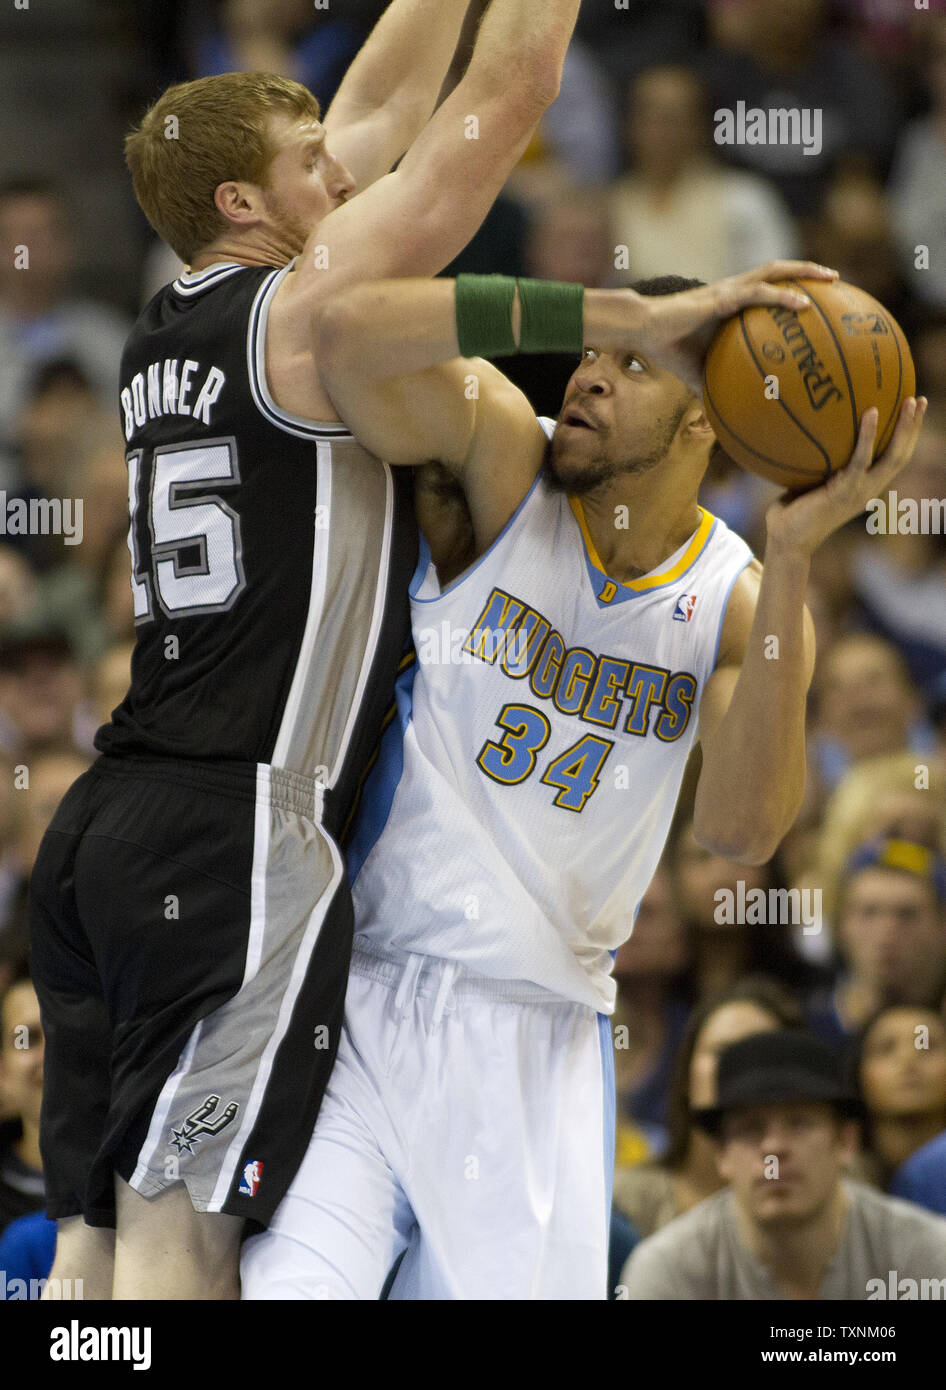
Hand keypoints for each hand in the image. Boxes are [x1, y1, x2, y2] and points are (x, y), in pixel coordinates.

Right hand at [635, 261, 838, 394]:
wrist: (643, 330)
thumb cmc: (667, 348)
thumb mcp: (697, 373)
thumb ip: (715, 387)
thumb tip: (725, 418)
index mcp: (731, 302)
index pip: (768, 287)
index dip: (793, 286)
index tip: (819, 296)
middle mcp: (735, 289)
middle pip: (779, 271)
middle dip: (808, 272)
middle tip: (836, 279)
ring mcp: (729, 290)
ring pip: (774, 271)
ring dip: (804, 272)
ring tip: (831, 278)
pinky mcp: (721, 296)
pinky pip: (759, 293)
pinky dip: (782, 297)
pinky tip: (802, 305)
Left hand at [764, 397, 927, 557]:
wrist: (786, 539)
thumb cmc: (792, 511)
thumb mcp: (810, 481)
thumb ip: (818, 461)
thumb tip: (808, 430)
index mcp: (865, 487)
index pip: (893, 459)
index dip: (906, 436)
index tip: (912, 411)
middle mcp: (868, 490)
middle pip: (901, 455)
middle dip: (913, 427)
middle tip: (919, 399)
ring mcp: (859, 492)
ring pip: (892, 457)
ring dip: (904, 428)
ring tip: (909, 400)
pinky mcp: (844, 491)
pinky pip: (860, 459)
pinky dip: (868, 435)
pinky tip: (871, 412)